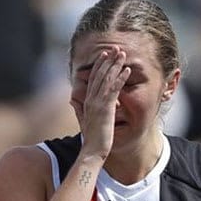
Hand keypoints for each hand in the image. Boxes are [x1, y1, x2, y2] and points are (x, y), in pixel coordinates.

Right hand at [73, 47, 129, 161]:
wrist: (92, 152)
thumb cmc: (91, 140)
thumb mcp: (83, 121)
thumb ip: (79, 109)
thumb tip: (72, 101)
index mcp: (87, 102)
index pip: (92, 79)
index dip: (98, 66)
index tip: (104, 55)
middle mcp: (91, 100)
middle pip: (99, 75)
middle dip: (108, 60)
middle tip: (115, 48)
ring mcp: (97, 104)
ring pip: (107, 79)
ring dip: (115, 65)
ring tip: (123, 54)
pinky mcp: (105, 109)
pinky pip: (114, 90)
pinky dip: (120, 79)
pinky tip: (127, 71)